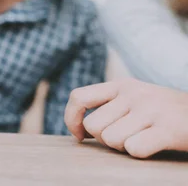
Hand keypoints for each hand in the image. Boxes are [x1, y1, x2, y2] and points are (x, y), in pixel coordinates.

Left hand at [65, 79, 187, 157]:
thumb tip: (79, 127)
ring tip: (144, 139)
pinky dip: (141, 153)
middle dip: (106, 140)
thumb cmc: (165, 114)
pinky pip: (134, 149)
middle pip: (94, 127)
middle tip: (128, 137)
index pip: (79, 97)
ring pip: (111, 140)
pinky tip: (155, 145)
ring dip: (124, 147)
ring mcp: (151, 109)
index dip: (71, 119)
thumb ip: (109, 106)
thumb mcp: (136, 100)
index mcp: (121, 85)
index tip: (80, 136)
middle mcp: (133, 93)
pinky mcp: (168, 128)